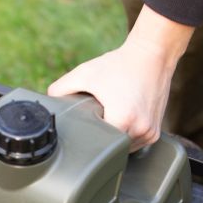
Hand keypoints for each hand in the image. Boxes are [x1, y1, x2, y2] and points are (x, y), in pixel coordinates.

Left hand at [48, 5, 193, 151]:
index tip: (84, 126)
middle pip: (110, 148)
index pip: (97, 145)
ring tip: (110, 119)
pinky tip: (121, 121)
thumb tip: (48, 101)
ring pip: (124, 149)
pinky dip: (126, 135)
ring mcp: (149, 133)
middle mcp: (139, 130)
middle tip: (97, 119)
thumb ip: (62, 88)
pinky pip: (136, 143)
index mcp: (122, 120)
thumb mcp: (85, 74)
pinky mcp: (155, 131)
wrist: (153, 53)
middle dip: (100, 137)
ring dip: (114, 139)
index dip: (87, 136)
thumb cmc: (121, 64)